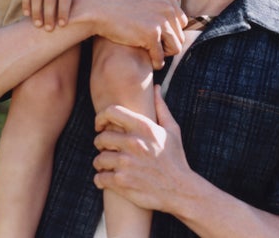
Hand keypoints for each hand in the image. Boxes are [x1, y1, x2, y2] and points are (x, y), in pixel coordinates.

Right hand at [89, 0, 186, 68]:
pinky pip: (161, 56)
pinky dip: (157, 62)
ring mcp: (161, 21)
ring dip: (165, 53)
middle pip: (180, 34)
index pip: (181, 20)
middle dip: (169, 42)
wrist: (98, 9)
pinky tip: (151, 62)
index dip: (170, 30)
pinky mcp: (151, 35)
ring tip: (155, 54)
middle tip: (156, 46)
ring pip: (176, 47)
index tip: (158, 35)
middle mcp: (168, 7)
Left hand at [93, 86, 190, 212]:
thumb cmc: (175, 158)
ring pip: (98, 159)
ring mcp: (126, 163)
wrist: (180, 190)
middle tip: (105, 147)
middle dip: (100, 143)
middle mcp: (133, 143)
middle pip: (101, 137)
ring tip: (106, 164)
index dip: (101, 117)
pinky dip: (100, 179)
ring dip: (100, 162)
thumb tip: (155, 87)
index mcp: (143, 127)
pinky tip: (106, 178)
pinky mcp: (122, 182)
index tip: (100, 125)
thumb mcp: (172, 129)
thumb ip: (161, 107)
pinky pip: (99, 178)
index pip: (111, 112)